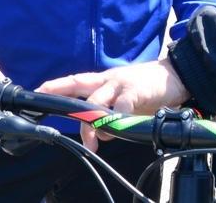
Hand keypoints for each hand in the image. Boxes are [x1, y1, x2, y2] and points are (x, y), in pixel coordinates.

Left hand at [37, 58, 188, 151]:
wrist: (178, 75)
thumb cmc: (149, 88)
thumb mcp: (125, 97)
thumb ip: (111, 113)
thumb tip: (100, 134)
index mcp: (105, 80)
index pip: (75, 81)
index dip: (56, 85)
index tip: (38, 90)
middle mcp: (109, 80)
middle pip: (79, 88)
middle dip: (65, 104)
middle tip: (53, 117)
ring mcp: (121, 84)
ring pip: (96, 103)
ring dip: (92, 124)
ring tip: (94, 140)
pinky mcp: (135, 91)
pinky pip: (121, 107)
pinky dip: (116, 120)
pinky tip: (117, 128)